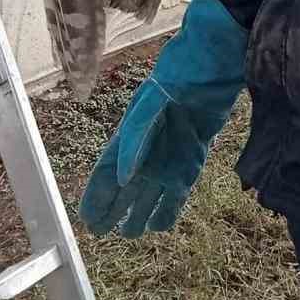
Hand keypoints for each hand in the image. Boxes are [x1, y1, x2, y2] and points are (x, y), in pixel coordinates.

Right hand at [79, 0, 247, 236]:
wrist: (211, 65)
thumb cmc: (176, 78)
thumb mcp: (150, 105)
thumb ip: (135, 140)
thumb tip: (124, 178)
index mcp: (129, 136)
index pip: (106, 173)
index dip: (96, 197)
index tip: (88, 220)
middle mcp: (147, 151)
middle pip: (125, 188)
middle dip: (114, 209)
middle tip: (103, 232)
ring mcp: (170, 156)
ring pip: (151, 193)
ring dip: (140, 213)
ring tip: (129, 233)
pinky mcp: (192, 158)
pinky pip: (178, 191)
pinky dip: (170, 207)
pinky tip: (162, 225)